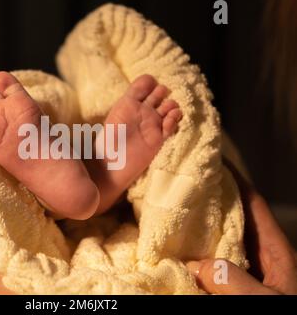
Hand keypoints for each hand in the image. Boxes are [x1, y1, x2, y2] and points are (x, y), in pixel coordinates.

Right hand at [186, 160, 296, 293]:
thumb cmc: (286, 312)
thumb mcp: (265, 299)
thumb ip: (235, 280)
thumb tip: (194, 265)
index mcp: (276, 251)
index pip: (254, 204)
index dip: (235, 180)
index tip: (215, 159)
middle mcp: (260, 257)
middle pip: (235, 218)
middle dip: (211, 199)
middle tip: (183, 182)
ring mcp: (248, 271)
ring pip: (221, 241)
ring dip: (200, 228)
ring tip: (174, 211)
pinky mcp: (234, 287)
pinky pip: (212, 266)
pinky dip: (197, 256)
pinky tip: (178, 253)